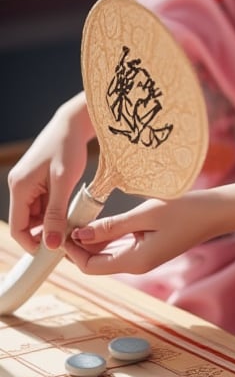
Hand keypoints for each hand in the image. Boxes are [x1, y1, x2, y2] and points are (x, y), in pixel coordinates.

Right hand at [8, 96, 91, 254]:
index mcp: (20, 188)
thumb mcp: (64, 183)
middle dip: (46, 232)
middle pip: (28, 223)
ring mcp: (27, 184)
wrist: (73, 123)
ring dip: (53, 221)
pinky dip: (56, 209)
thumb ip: (57, 214)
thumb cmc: (68, 148)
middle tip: (69, 236)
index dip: (33, 244)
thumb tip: (51, 244)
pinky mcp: (37, 181)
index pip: (18, 228)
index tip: (54, 252)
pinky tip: (71, 207)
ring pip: (38, 215)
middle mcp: (19, 187)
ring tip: (74, 219)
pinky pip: (44, 204)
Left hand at [65, 193, 202, 274]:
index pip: (91, 267)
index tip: (65, 230)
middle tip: (68, 221)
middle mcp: (137, 264)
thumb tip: (81, 234)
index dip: (73, 252)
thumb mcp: (145, 214)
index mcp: (135, 261)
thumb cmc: (185, 211)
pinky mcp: (148, 248)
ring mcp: (143, 258)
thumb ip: (112, 226)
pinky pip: (119, 247)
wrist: (215, 213)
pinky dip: (106, 237)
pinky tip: (100, 221)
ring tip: (79, 218)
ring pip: (106, 255)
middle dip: (79, 246)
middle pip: (96, 263)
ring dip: (91, 241)